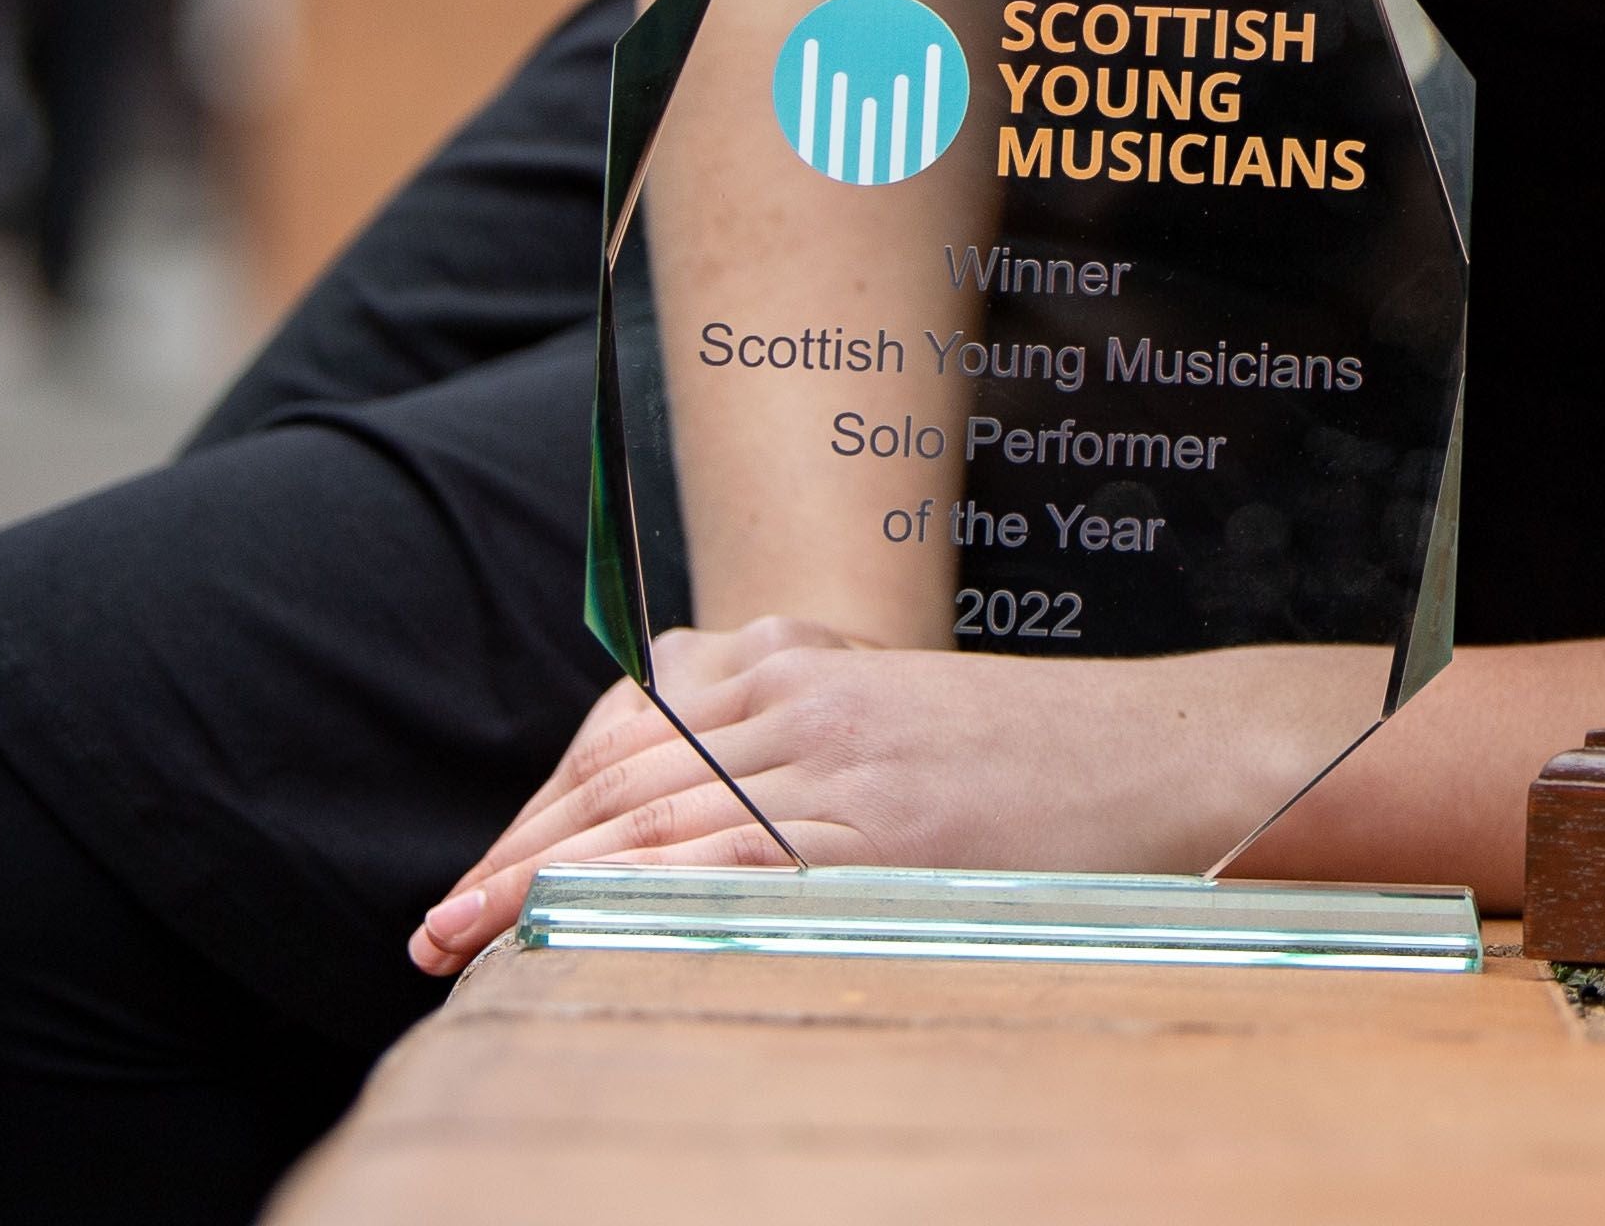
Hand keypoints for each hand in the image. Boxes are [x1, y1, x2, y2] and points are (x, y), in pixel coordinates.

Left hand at [404, 619, 1365, 975]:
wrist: (1169, 758)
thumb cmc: (1039, 759)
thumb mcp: (896, 714)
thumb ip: (791, 726)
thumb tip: (682, 766)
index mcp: (800, 661)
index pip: (627, 725)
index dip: (540, 803)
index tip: (485, 869)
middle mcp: (798, 698)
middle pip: (614, 774)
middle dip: (513, 854)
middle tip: (435, 924)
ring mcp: (830, 762)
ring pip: (643, 817)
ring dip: (535, 883)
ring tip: (459, 942)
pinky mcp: (863, 830)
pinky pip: (714, 861)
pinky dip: (625, 896)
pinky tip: (567, 933)